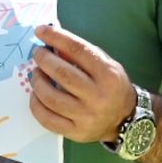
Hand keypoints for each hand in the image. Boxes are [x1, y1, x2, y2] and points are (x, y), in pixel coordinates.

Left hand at [28, 24, 136, 144]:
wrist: (126, 119)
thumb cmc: (111, 86)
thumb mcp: (105, 65)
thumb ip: (82, 53)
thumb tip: (52, 41)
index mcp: (108, 75)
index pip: (78, 50)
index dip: (56, 37)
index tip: (41, 30)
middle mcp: (98, 96)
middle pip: (62, 74)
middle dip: (44, 60)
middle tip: (38, 54)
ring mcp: (87, 117)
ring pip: (51, 97)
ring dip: (37, 81)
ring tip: (36, 74)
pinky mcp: (76, 132)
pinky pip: (48, 119)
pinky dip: (36, 105)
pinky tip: (35, 95)